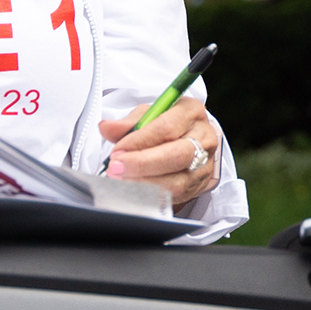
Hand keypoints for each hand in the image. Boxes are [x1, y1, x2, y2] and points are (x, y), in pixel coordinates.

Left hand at [99, 95, 221, 206]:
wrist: (192, 139)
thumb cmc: (169, 124)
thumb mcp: (149, 115)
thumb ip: (128, 123)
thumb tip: (106, 128)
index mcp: (190, 112)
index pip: (165, 128)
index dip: (139, 141)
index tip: (117, 151)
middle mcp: (202, 138)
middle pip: (175, 156)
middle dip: (141, 164)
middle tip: (116, 168)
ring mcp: (203, 164)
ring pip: (176, 181)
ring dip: (143, 183)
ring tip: (121, 180)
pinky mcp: (197, 186)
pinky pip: (174, 197)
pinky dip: (150, 196)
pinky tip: (133, 191)